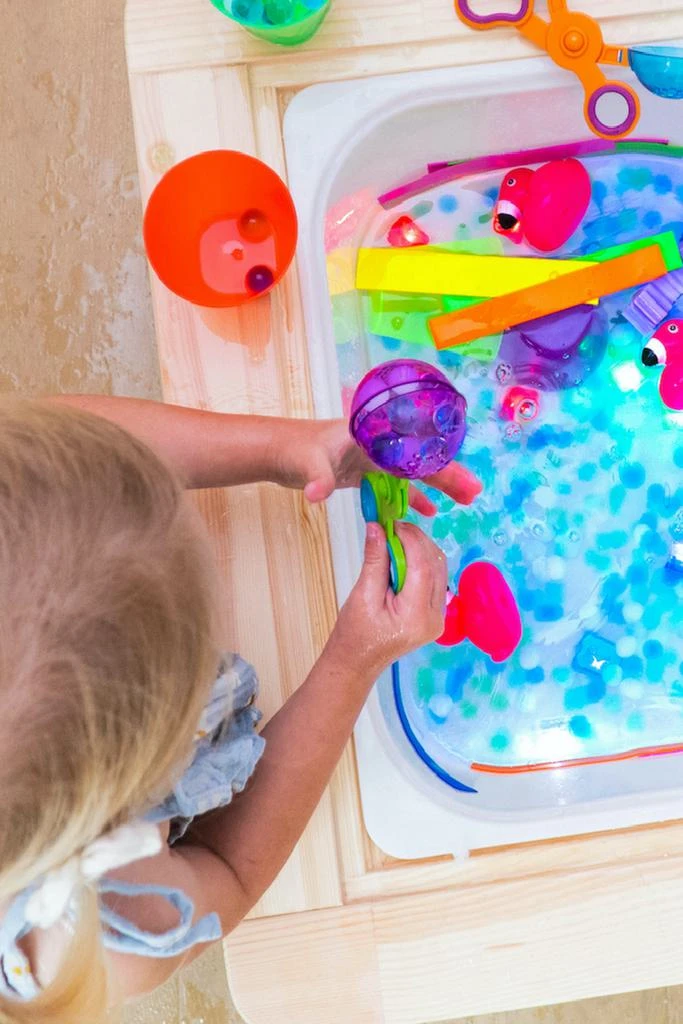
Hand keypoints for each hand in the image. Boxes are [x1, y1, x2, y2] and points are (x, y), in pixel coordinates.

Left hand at [271, 419, 480, 514]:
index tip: (464, 480)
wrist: (277, 451)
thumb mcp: (307, 464)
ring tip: (465, 500)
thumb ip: (316, 478)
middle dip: (449, 475)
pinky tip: (431, 511)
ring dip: (438, 485)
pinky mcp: (366, 472)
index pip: (415, 451)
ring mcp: (373, 458)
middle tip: (475, 493)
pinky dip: (413, 497)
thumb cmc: (294, 449)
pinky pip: (396, 485)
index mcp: (373, 435)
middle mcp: (379, 444)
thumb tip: (318, 494)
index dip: (441, 466)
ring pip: (413, 473)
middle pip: (421, 460)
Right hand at [326, 522, 448, 675]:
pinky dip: (421, 561)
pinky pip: (434, 579)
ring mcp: (438, 616)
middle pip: (435, 565)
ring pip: (439, 569)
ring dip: (420, 549)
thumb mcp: (362, 595)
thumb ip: (375, 560)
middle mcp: (435, 617)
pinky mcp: (434, 613)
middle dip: (416, 540)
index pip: (422, 566)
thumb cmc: (355, 633)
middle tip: (392, 527)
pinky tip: (403, 556)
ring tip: (395, 539)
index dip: (410, 539)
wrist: (357, 661)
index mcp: (417, 616)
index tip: (392, 523)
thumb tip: (377, 527)